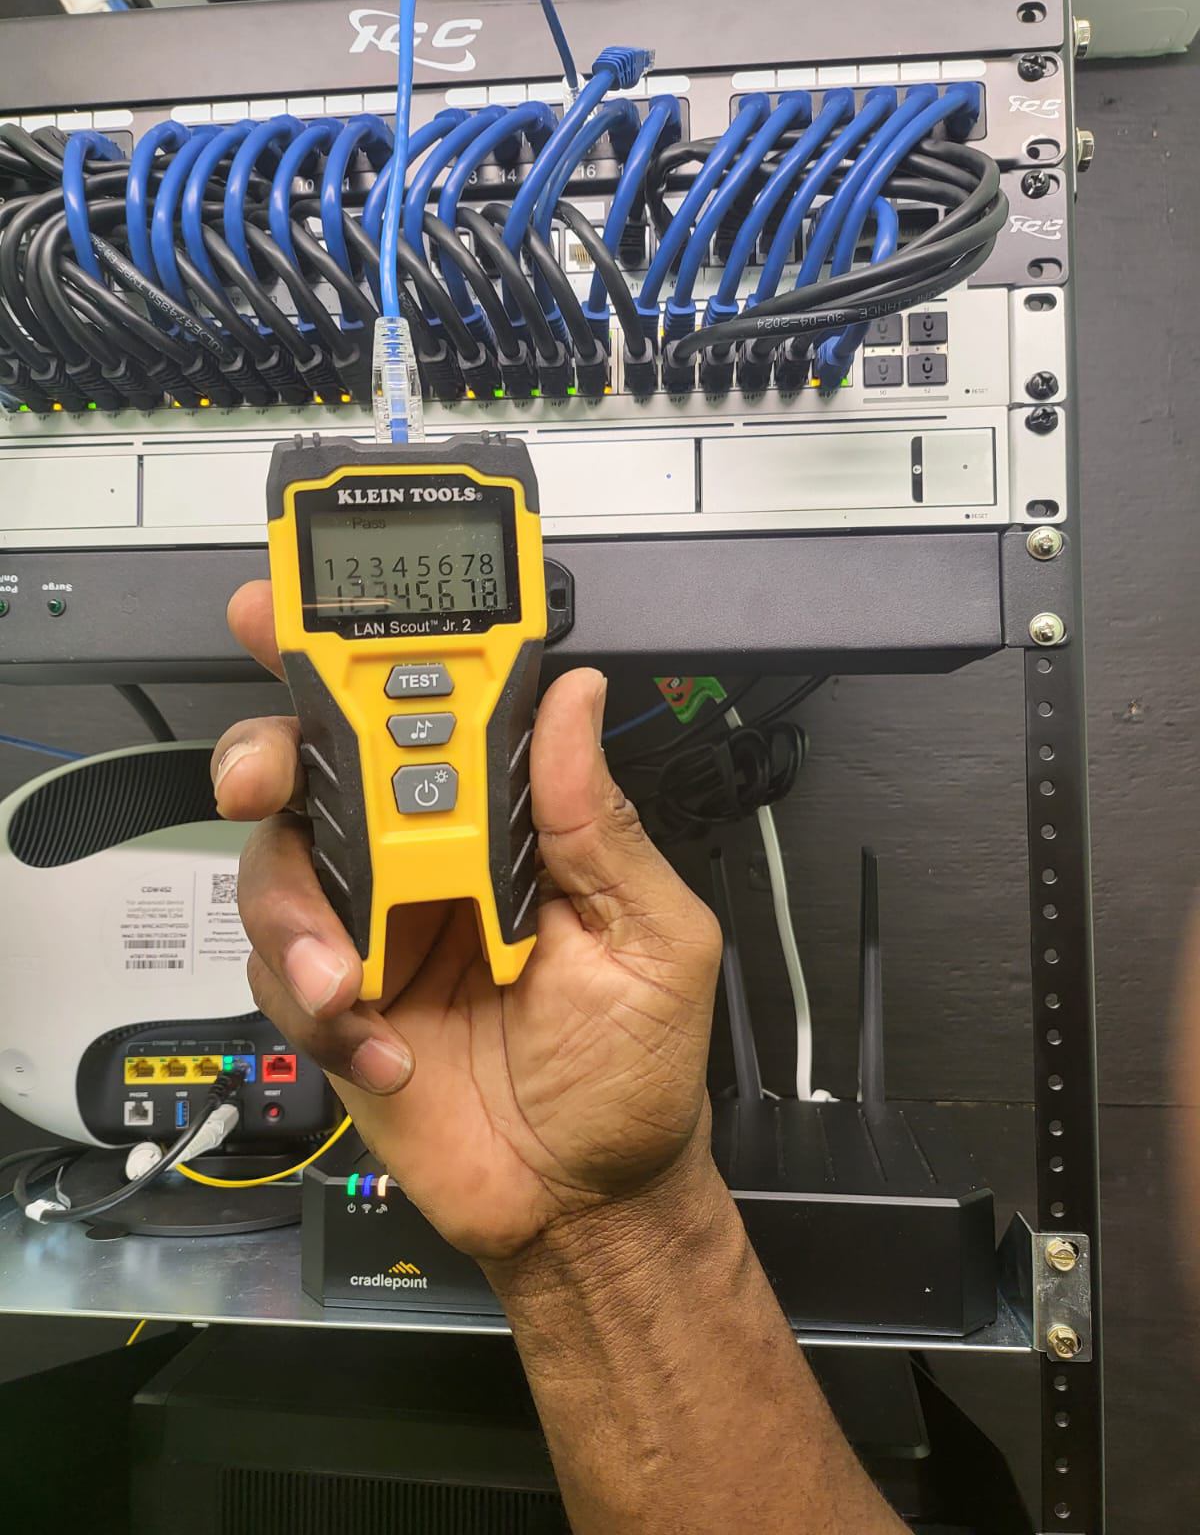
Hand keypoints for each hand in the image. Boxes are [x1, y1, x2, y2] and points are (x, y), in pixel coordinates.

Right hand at [214, 581, 721, 1261]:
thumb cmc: (631, 1068)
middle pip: (318, 766)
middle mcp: (427, 857)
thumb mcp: (654, 940)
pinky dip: (319, 1010)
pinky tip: (389, 1050)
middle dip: (271, 751)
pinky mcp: (333, 1003)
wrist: (583, 1198)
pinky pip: (279, 975)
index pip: (432, 709)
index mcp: (506, 822)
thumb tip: (575, 700)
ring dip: (299, 914)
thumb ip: (599, 825)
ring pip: (278, 864)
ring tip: (358, 983)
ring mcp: (374, 927)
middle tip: (266, 778)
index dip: (365, 650)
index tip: (306, 610)